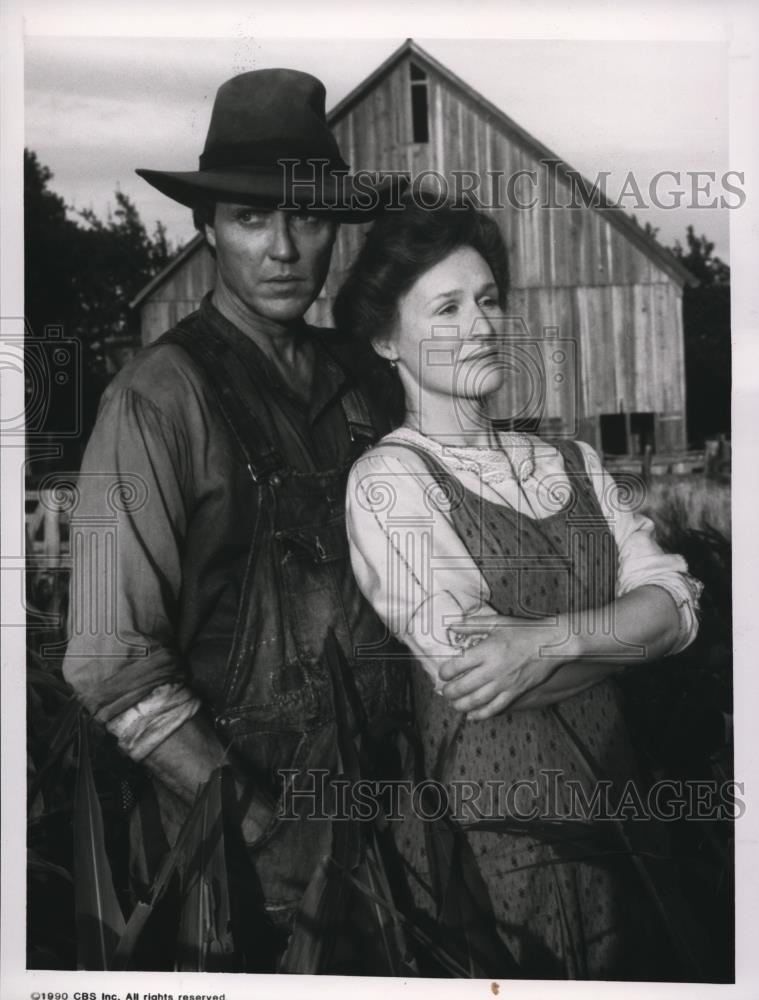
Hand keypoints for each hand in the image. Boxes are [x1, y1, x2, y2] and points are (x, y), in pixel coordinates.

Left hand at [438, 615, 572, 719]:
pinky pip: (495, 708)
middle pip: (463, 687)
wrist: (552, 643)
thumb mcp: (497, 622)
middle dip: (449, 692)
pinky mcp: (515, 692)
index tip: (443, 673)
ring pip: (476, 701)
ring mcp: (504, 684)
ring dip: (461, 705)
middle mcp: (492, 670)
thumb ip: (472, 624)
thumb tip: (452, 625)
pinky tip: (472, 716)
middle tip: (445, 692)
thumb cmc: (525, 631)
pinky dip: (481, 714)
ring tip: (454, 704)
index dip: (445, 672)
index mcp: (486, 651)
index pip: (456, 666)